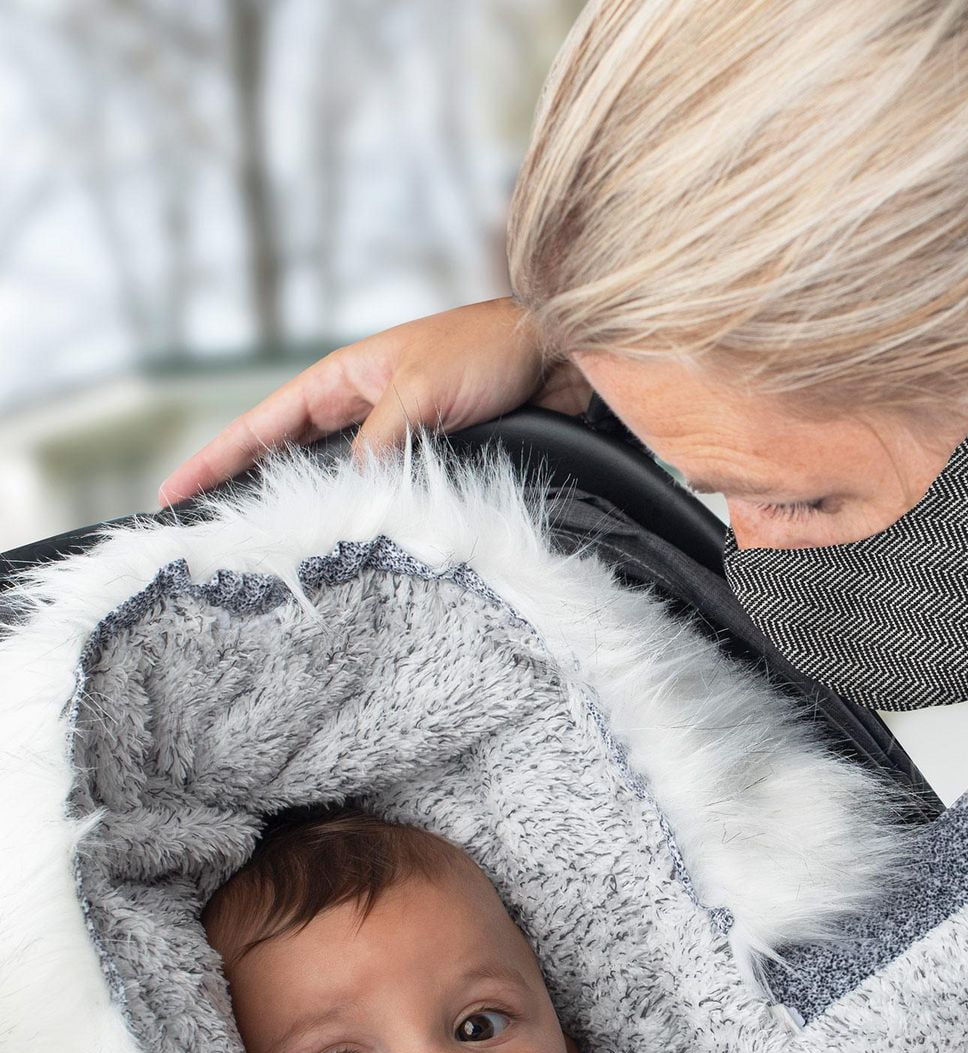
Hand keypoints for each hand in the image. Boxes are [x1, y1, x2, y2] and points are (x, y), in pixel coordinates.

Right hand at [157, 297, 593, 505]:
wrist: (559, 355)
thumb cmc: (489, 352)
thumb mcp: (423, 394)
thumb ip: (381, 444)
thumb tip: (346, 492)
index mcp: (344, 379)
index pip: (263, 424)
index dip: (217, 459)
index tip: (175, 491)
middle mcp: (362, 408)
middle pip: (287, 457)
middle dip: (249, 492)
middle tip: (216, 538)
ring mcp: (394, 434)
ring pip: (335, 480)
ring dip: (309, 509)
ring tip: (273, 551)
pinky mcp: (431, 457)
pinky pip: (384, 491)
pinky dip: (365, 515)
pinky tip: (355, 545)